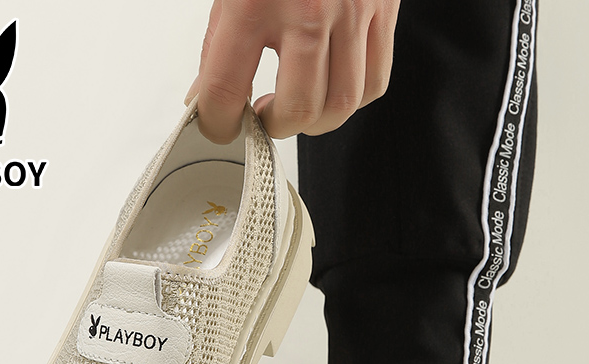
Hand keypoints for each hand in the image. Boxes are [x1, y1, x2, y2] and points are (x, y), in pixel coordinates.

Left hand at [185, 0, 400, 142]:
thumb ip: (219, 44)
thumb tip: (207, 97)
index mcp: (255, 0)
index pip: (226, 88)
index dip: (218, 123)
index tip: (220, 127)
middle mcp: (309, 8)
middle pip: (299, 109)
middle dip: (277, 127)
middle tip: (265, 117)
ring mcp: (352, 11)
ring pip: (342, 104)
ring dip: (316, 122)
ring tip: (299, 108)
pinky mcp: (381, 12)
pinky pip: (374, 82)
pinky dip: (351, 100)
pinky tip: (331, 89)